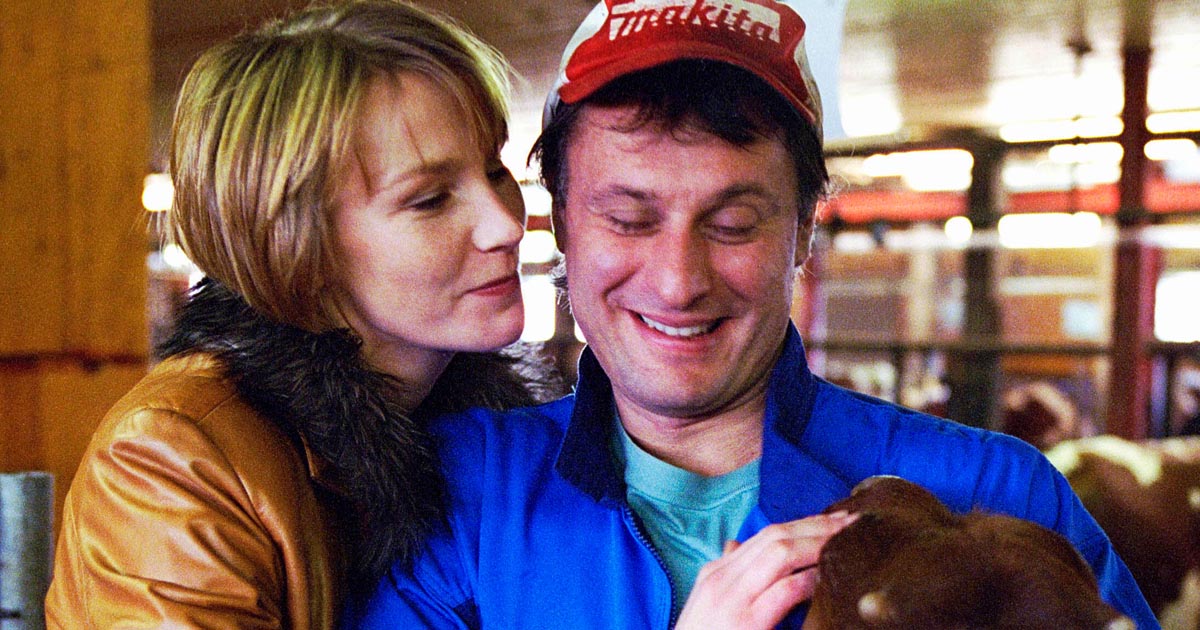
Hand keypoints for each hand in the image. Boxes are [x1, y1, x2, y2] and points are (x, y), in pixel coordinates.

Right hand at [675, 512, 856, 629]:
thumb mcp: (708, 605)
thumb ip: (728, 575)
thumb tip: (736, 546)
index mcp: (716, 573)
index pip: (765, 536)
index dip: (803, 524)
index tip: (833, 521)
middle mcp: (722, 578)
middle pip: (775, 537)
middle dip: (816, 526)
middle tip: (851, 522)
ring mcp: (731, 598)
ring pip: (780, 553)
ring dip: (818, 544)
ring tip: (846, 541)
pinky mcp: (744, 622)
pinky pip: (783, 590)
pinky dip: (808, 579)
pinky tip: (827, 577)